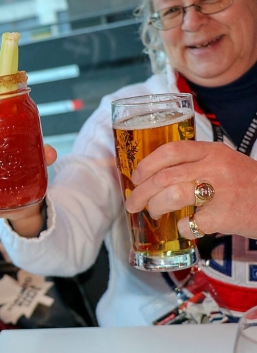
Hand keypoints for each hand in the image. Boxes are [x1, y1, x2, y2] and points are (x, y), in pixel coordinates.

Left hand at [125, 141, 256, 238]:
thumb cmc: (248, 186)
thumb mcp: (224, 163)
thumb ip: (196, 164)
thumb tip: (154, 177)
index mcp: (212, 151)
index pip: (171, 150)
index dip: (147, 164)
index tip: (135, 176)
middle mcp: (214, 167)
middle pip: (164, 176)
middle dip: (141, 192)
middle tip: (133, 203)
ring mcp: (220, 191)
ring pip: (171, 196)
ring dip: (155, 207)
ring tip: (154, 213)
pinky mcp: (223, 216)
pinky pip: (189, 223)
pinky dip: (182, 228)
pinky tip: (186, 227)